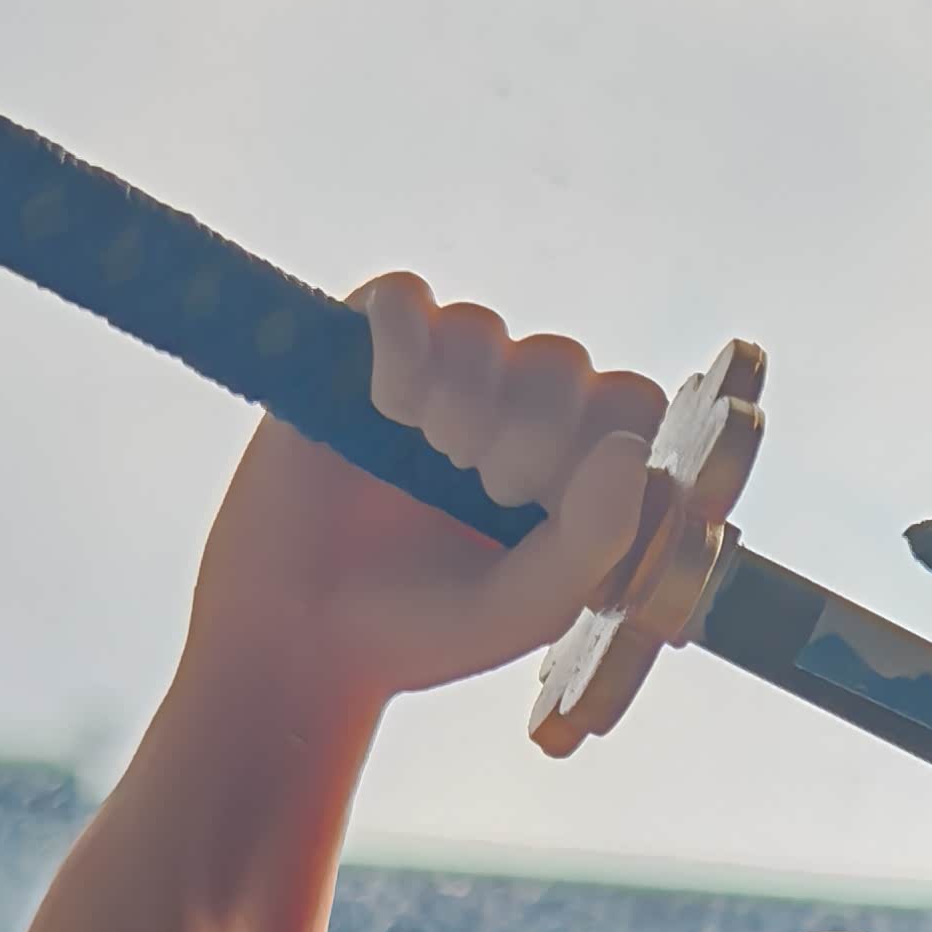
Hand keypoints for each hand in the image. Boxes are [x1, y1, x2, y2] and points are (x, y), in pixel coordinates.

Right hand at [186, 274, 664, 708]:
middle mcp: (515, 411)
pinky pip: (403, 297)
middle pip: (561, 363)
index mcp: (572, 471)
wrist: (302, 634)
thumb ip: (596, 538)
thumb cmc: (426, 628)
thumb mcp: (531, 606)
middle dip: (530, 429)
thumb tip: (629, 449)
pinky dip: (404, 343)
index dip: (599, 438)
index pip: (630, 404)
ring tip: (433, 451)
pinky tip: (389, 403)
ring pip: (482, 329)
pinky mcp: (364, 348)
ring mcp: (440, 374)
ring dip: (464, 395)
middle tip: (486, 487)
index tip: (551, 500)